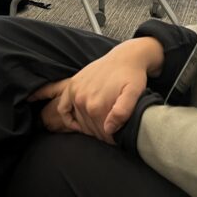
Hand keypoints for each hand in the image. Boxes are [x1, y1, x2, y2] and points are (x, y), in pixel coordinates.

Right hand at [29, 37, 163, 143]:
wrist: (125, 58)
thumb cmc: (132, 77)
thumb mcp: (134, 94)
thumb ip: (122, 112)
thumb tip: (108, 129)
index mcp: (97, 106)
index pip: (102, 133)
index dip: (112, 138)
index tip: (119, 137)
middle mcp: (82, 100)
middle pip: (90, 128)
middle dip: (102, 133)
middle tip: (112, 132)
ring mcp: (75, 92)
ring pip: (79, 120)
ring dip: (89, 127)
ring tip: (102, 125)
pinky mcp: (72, 85)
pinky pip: (62, 107)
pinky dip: (67, 118)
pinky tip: (77, 124)